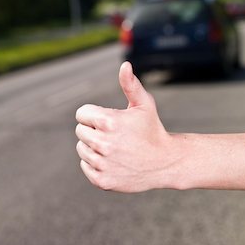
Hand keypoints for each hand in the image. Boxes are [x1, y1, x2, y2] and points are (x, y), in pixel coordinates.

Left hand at [75, 62, 179, 191]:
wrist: (165, 162)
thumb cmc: (152, 129)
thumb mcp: (144, 104)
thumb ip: (130, 84)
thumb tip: (125, 64)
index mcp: (109, 121)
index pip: (81, 114)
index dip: (95, 115)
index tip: (110, 120)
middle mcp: (103, 143)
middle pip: (80, 131)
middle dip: (94, 130)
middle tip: (115, 134)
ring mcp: (101, 163)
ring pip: (82, 148)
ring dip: (94, 146)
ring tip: (115, 147)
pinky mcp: (101, 180)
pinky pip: (85, 165)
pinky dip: (95, 163)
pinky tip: (113, 160)